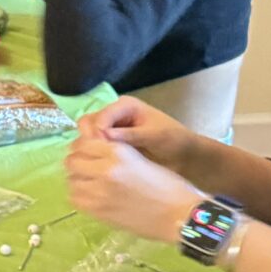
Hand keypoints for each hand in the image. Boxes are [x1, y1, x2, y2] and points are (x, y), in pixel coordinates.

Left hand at [64, 133, 202, 243]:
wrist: (179, 215)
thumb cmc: (168, 185)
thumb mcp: (141, 159)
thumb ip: (115, 154)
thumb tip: (91, 152)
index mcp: (118, 152)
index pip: (83, 143)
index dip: (83, 147)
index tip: (89, 153)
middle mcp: (104, 169)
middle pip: (72, 161)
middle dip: (78, 163)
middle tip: (88, 169)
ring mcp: (99, 191)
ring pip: (71, 180)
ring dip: (78, 180)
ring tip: (91, 184)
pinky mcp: (98, 211)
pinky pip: (75, 199)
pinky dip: (80, 196)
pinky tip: (93, 197)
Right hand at [77, 95, 206, 178]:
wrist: (183, 156)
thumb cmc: (173, 140)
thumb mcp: (155, 135)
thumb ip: (130, 134)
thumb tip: (104, 135)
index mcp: (125, 105)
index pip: (101, 116)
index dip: (97, 132)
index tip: (101, 149)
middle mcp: (114, 114)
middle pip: (88, 123)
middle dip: (89, 139)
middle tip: (96, 157)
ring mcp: (110, 129)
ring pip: (87, 135)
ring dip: (89, 148)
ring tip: (97, 163)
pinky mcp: (110, 144)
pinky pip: (93, 147)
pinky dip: (93, 154)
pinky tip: (98, 166)